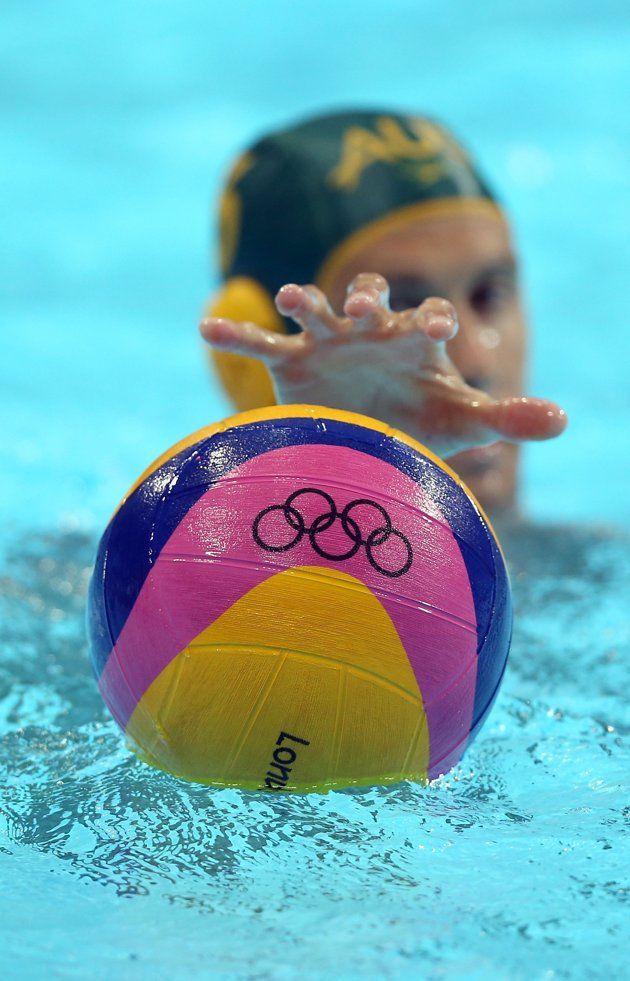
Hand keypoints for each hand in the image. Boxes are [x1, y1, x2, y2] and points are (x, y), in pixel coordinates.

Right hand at [199, 272, 566, 458]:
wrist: (367, 441)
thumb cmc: (419, 425)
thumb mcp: (460, 422)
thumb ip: (506, 416)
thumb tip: (565, 420)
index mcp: (412, 340)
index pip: (424, 318)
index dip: (430, 318)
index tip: (436, 326)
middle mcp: (370, 332)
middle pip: (368, 298)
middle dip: (368, 299)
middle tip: (368, 308)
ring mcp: (329, 342)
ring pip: (314, 309)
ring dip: (304, 300)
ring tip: (293, 299)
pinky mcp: (291, 362)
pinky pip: (260, 344)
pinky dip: (235, 335)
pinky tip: (205, 327)